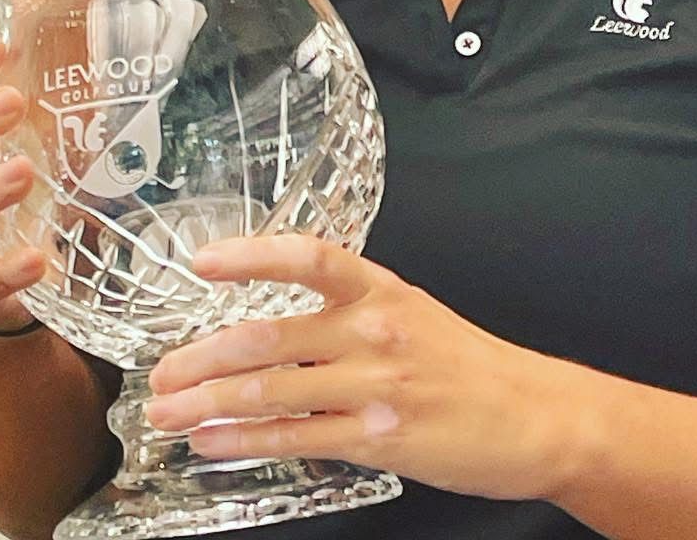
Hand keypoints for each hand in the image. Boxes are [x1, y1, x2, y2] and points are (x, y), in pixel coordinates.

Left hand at [143, 235, 570, 501]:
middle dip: (202, 356)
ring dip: (208, 403)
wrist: (535, 415)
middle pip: (268, 335)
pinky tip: (212, 442)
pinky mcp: (377, 436)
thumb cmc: (470, 366)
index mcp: (381, 288)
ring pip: (272, 390)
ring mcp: (374, 384)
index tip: (202, 262)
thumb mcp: (414, 314)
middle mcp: (374, 328)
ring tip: (167, 411)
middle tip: (160, 371)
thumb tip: (276, 331)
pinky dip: (245, 441)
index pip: (307, 256)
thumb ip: (350, 314)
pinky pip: (296, 438)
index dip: (250, 254)